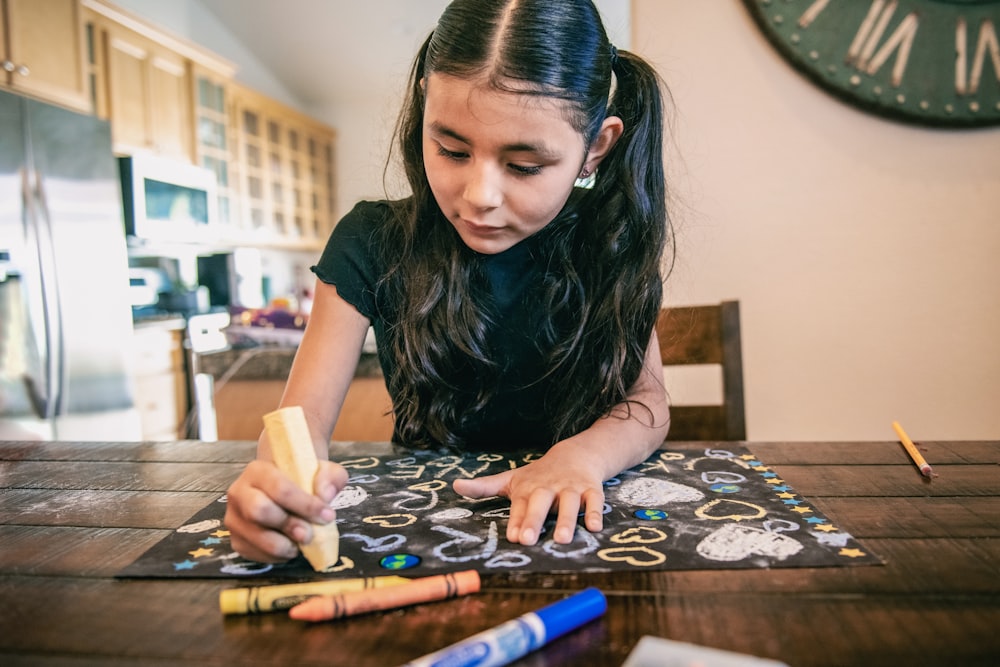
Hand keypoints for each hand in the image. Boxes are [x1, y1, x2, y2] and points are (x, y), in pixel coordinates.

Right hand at [224, 459, 347, 562]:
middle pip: (260, 512)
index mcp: (258, 471)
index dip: (305, 504)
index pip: (280, 488)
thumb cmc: (303, 480)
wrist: (284, 491)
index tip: (327, 515)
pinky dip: (278, 556)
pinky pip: (257, 554)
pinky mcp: (236, 540)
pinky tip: (290, 546)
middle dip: (290, 525)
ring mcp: (234, 518)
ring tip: (302, 542)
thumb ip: (330, 477)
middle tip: (309, 533)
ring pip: (259, 538)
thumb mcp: (323, 471)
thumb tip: (325, 495)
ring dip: (286, 545)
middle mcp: (239, 493)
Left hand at [452, 445, 604, 545]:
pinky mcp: (590, 489)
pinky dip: (595, 513)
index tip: (513, 537)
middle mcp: (548, 488)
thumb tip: (455, 486)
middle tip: (528, 540)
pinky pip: (594, 500)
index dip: (517, 521)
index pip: (520, 506)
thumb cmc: (538, 475)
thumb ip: (484, 486)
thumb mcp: (511, 479)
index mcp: (528, 489)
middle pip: (540, 503)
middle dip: (534, 520)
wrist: (575, 454)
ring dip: (567, 520)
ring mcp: (570, 488)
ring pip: (569, 503)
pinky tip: (594, 528)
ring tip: (563, 539)